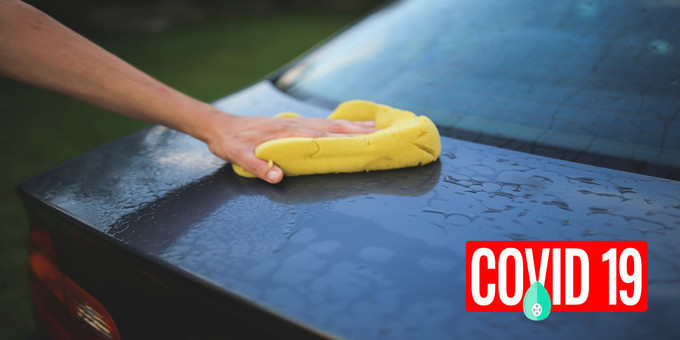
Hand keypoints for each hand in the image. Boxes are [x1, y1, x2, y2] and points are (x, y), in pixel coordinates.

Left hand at [201, 110, 376, 183]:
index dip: (346, 139)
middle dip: (359, 131)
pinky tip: (345, 127)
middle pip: (333, 127)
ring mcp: (294, 123)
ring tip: (373, 128)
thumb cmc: (229, 142)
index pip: (323, 136)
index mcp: (287, 133)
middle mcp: (295, 125)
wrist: (218, 126)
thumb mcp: (238, 156)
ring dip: (352, 126)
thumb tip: (279, 177)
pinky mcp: (291, 125)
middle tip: (383, 133)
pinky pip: (320, 123)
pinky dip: (337, 124)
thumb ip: (259, 166)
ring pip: (329, 124)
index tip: (368, 141)